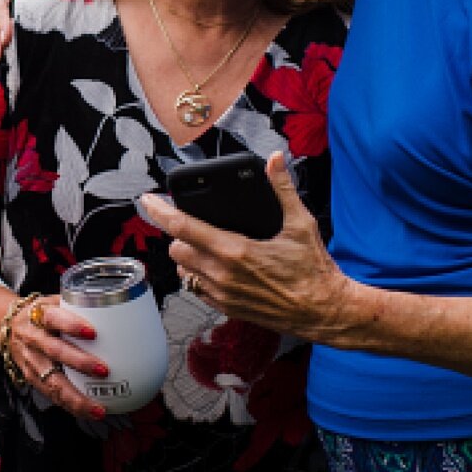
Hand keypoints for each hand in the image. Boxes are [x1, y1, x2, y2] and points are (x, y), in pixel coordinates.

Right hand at [0, 286, 111, 421]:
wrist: (7, 326)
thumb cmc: (40, 315)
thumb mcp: (53, 302)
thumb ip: (77, 306)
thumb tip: (114, 312)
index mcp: (40, 315)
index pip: (53, 317)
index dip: (71, 324)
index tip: (92, 332)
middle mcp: (33, 338)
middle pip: (54, 351)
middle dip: (79, 363)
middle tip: (103, 370)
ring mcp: (30, 360)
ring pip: (51, 381)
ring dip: (75, 396)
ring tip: (97, 408)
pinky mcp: (30, 377)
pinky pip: (50, 394)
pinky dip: (70, 405)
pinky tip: (87, 411)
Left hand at [138, 152, 363, 343]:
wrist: (324, 312)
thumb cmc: (314, 270)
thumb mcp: (301, 224)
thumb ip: (283, 189)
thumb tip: (276, 160)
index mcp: (235, 251)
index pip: (183, 228)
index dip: (159, 211)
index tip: (147, 200)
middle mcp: (223, 275)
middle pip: (177, 249)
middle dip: (179, 234)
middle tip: (192, 223)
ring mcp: (224, 295)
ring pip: (184, 271)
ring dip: (188, 256)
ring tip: (203, 244)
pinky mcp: (228, 308)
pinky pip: (198, 290)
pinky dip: (199, 276)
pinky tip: (215, 267)